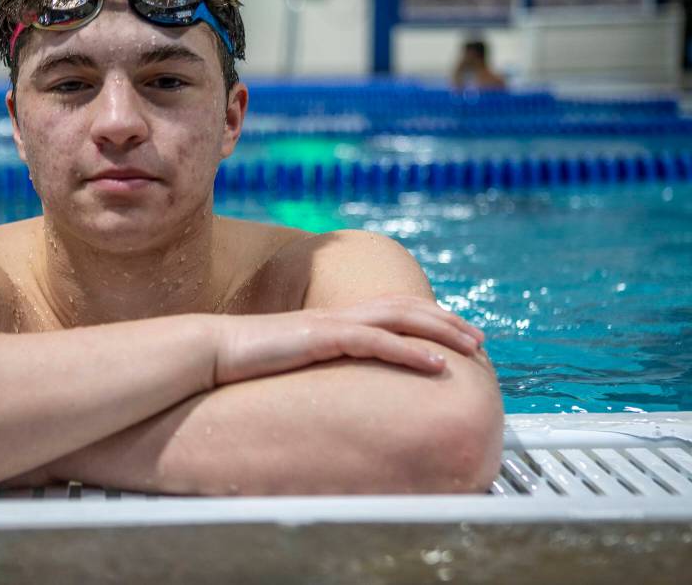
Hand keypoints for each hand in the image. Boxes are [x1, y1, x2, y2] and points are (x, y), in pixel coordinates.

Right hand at [212, 295, 483, 384]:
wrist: (211, 350)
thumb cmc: (244, 360)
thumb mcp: (288, 360)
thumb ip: (312, 363)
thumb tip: (328, 385)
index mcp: (332, 319)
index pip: (390, 309)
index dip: (426, 317)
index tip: (454, 331)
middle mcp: (338, 315)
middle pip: (406, 307)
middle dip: (447, 320)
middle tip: (480, 337)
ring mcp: (331, 323)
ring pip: (401, 318)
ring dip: (442, 332)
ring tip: (474, 347)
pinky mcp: (323, 338)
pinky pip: (378, 342)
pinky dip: (413, 352)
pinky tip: (438, 366)